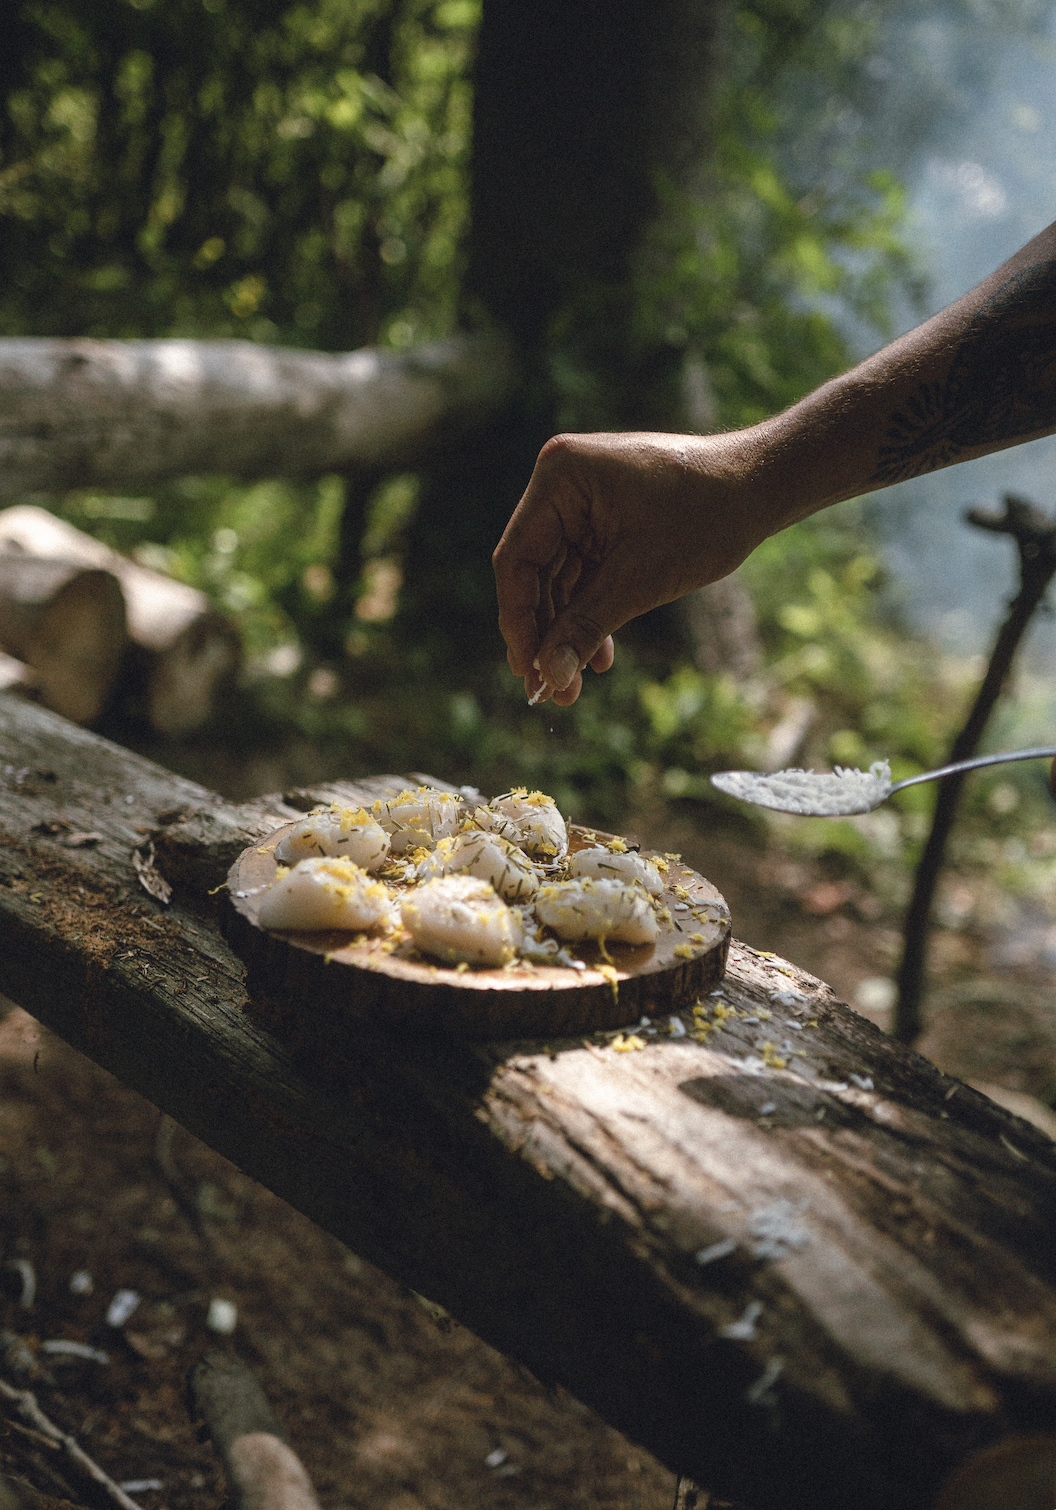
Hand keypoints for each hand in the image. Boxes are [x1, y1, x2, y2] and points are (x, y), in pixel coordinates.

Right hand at [492, 429, 774, 703]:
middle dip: (546, 634)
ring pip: (557, 580)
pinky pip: (583, 573)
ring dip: (567, 631)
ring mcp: (581, 502)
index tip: (527, 672)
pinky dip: (590, 612)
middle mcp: (561, 485)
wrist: (760, 487)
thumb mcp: (640, 580)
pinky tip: (598, 657)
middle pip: (533, 573)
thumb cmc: (706, 517)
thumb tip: (548, 678)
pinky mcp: (602, 521)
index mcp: (560, 478)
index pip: (517, 559)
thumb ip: (585, 626)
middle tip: (551, 691)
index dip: (518, 621)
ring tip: (573, 685)